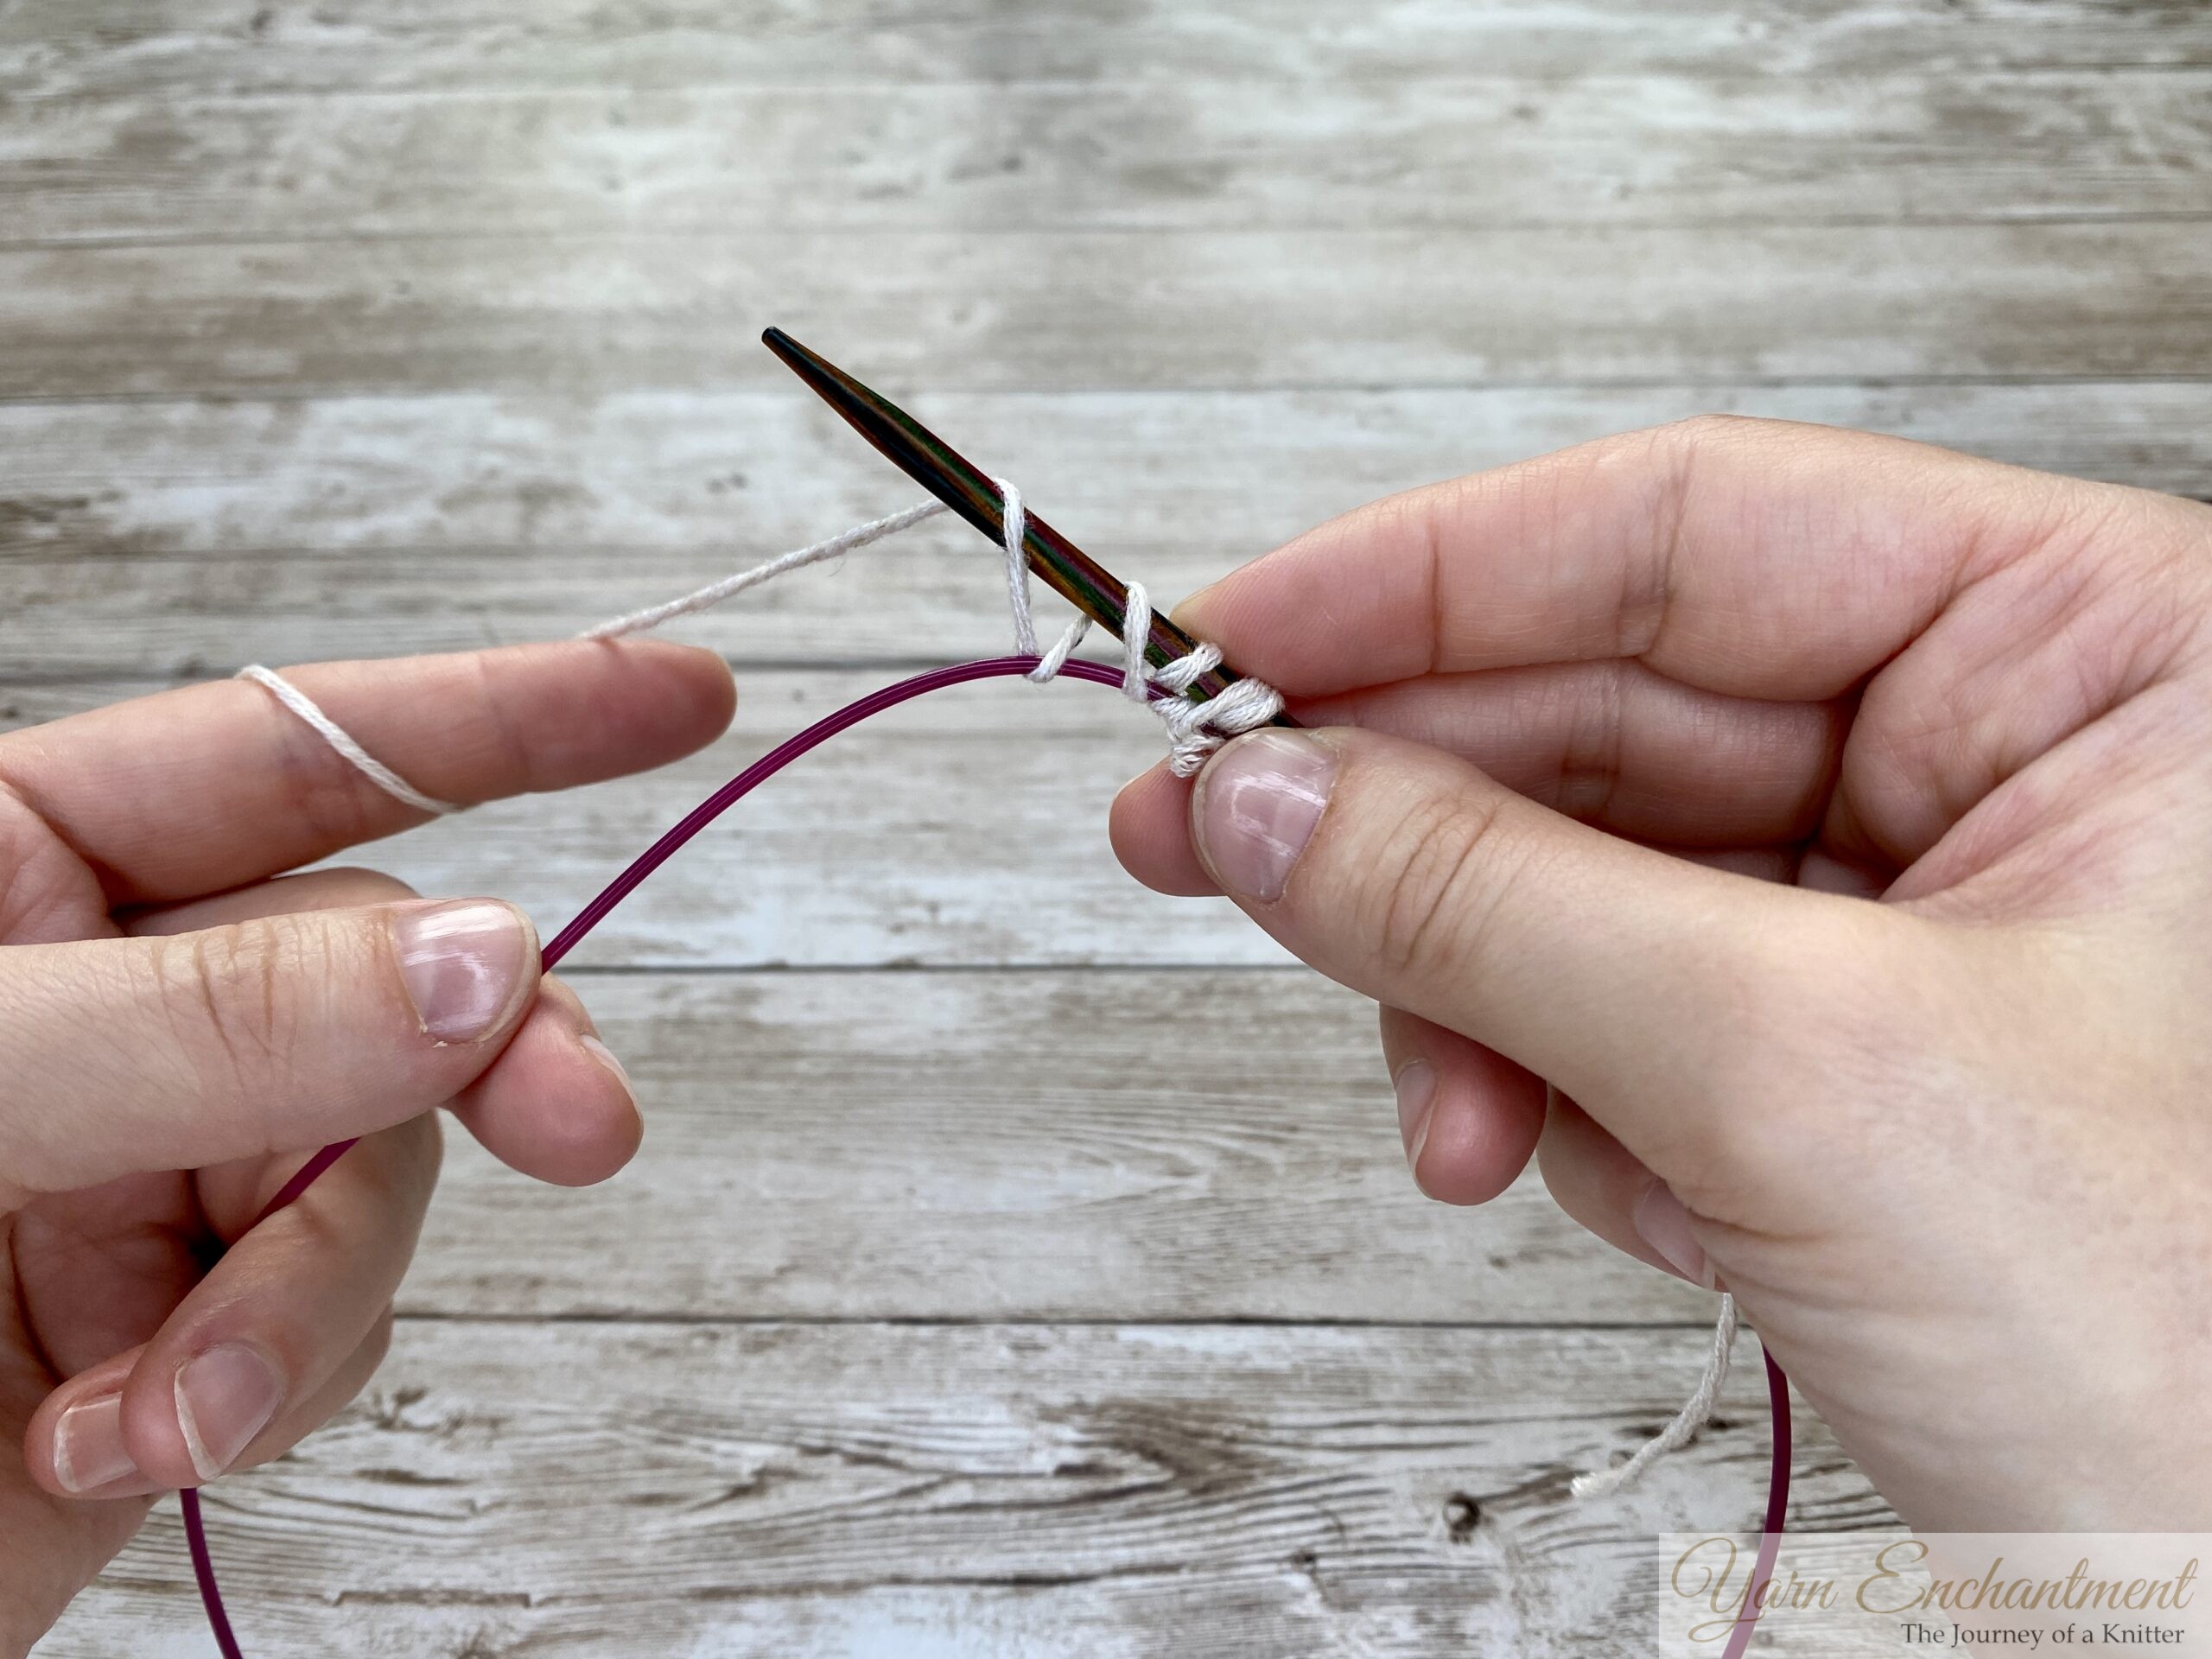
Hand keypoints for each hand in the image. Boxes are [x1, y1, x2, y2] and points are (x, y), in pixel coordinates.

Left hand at [0, 640, 732, 1650]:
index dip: (504, 716)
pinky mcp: (177, 1329)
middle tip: (586, 1131)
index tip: (680, 696)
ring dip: (303, 1299)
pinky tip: (137, 1441)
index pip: (292, 751)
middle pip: (381, 981)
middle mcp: (101, 1009)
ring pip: (372, 1169)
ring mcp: (144, 1171)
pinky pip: (331, 1320)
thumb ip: (207, 1023)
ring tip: (180, 1405)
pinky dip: (268, 1388)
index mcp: (9, 876)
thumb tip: (480, 963)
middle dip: (474, 1068)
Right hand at [1113, 418, 2211, 1529]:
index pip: (1690, 532)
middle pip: (1609, 717)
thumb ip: (1492, 904)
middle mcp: (2011, 758)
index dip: (1426, 575)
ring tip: (1466, 1128)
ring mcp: (1928, 915)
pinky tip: (1627, 1191)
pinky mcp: (1858, 1056)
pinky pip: (1623, 1014)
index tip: (1224, 640)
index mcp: (2097, 653)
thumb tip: (1257, 795)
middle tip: (1198, 838)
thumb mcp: (1797, 1077)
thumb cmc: (2198, 1358)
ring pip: (1589, 884)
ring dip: (1484, 1007)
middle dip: (1410, 821)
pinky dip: (1569, 1101)